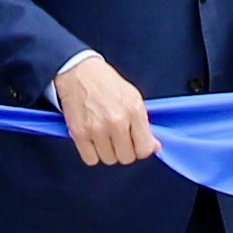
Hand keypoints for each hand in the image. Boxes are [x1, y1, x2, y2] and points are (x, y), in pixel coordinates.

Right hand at [53, 50, 158, 167]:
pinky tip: (93, 140)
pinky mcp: (79, 133)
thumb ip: (144, 124)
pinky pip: (90, 159)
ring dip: (108, 152)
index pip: (144, 148)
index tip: (137, 145)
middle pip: (126, 157)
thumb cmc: (107, 83)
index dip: (142, 150)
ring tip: (105, 137)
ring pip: (109, 160)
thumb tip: (154, 147)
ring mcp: (96, 128)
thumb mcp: (133, 97)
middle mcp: (116, 120)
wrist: (79, 72)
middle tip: (119, 139)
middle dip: (125, 151)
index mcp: (133, 110)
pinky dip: (92, 154)